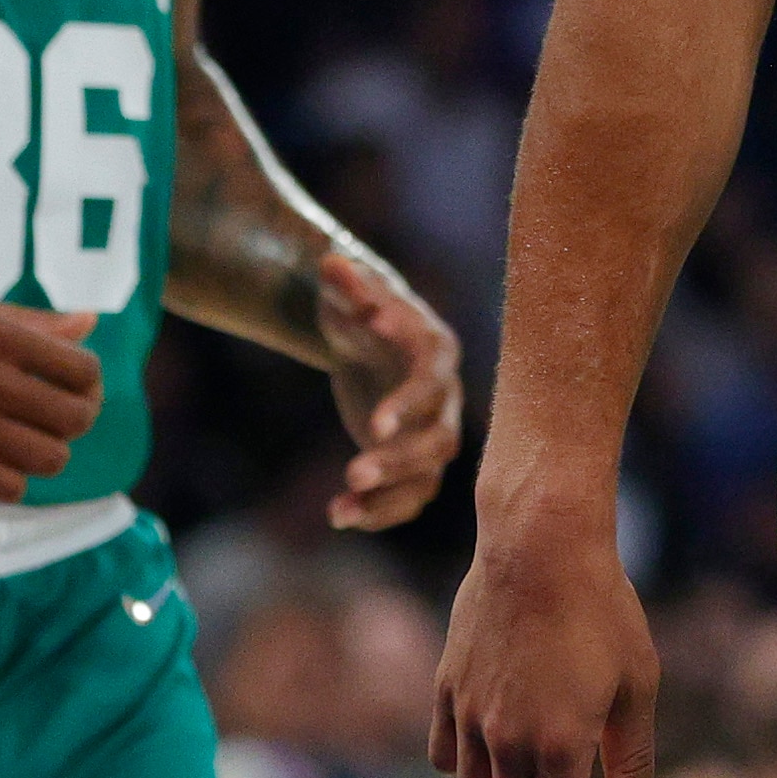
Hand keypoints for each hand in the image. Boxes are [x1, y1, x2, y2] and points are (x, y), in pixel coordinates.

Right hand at [0, 299, 103, 502]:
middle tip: (56, 421)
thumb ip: (31, 322)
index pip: (81, 370)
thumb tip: (90, 323)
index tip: (75, 389)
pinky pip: (5, 486)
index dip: (89, 385)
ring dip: (45, 455)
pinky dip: (11, 481)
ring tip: (27, 444)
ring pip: (46, 458)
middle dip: (75, 422)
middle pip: (72, 418)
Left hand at [316, 250, 464, 532]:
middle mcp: (444, 396)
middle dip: (399, 460)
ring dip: (389, 497)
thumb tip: (332, 263)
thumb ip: (344, 282)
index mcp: (435, 350)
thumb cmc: (358, 306)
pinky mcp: (413, 459)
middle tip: (353, 471)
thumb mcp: (346, 293)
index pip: (431, 380)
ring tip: (338, 510)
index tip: (373, 426)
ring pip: (427, 476)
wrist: (364, 332)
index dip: (408, 403)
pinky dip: (378, 512)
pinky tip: (338, 514)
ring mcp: (431, 431)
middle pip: (439, 440)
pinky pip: (409, 497)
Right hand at [429, 481, 659, 777]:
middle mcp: (507, 741)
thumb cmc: (603, 609)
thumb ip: (634, 760)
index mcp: (560, 745)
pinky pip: (444, 755)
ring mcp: (469, 716)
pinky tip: (488, 773)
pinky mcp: (446, 690)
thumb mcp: (638, 684)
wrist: (538, 545)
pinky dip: (464, 776)